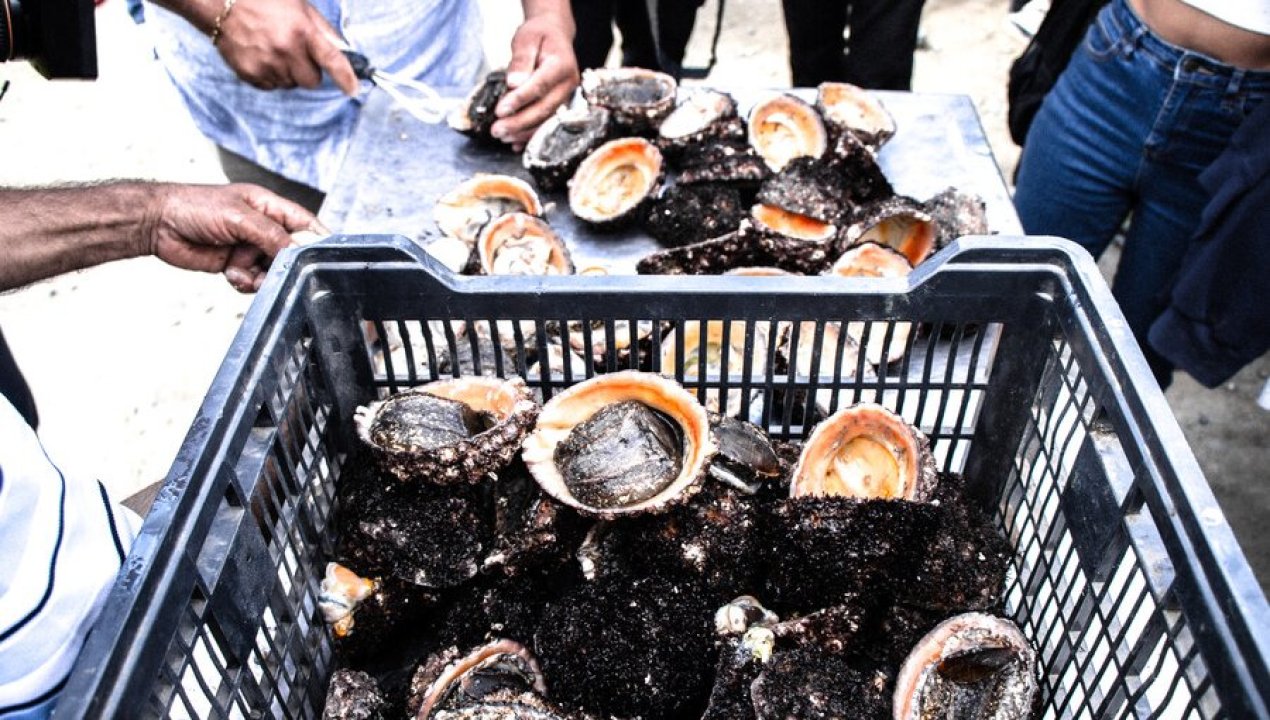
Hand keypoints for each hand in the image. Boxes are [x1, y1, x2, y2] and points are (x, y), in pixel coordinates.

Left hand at [143, 184, 324, 291]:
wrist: (157, 224)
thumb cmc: (193, 207)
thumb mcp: (238, 217)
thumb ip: (270, 235)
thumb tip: (296, 251)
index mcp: (268, 207)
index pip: (305, 224)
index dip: (317, 240)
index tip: (324, 258)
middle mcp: (262, 227)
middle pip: (291, 253)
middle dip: (284, 265)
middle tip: (273, 271)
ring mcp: (249, 247)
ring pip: (272, 271)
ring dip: (262, 277)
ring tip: (243, 271)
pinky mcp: (236, 264)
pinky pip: (253, 280)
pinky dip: (245, 282)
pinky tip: (231, 274)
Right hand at [214, 0, 357, 94]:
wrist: (221, 3)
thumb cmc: (264, 1)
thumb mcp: (300, 6)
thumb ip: (322, 30)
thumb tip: (342, 50)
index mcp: (302, 31)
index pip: (332, 60)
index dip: (346, 77)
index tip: (352, 89)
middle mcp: (285, 50)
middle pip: (312, 81)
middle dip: (309, 71)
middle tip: (298, 54)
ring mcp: (266, 64)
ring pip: (291, 84)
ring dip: (289, 73)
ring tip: (275, 50)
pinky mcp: (250, 74)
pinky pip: (272, 86)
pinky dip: (271, 76)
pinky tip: (262, 56)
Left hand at [490, 12, 579, 148]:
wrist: (554, 35)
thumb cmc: (538, 36)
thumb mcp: (526, 39)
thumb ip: (520, 60)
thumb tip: (514, 83)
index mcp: (562, 65)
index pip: (540, 86)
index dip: (520, 100)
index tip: (500, 110)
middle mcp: (568, 84)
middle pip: (544, 108)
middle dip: (519, 122)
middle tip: (496, 130)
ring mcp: (566, 96)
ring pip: (546, 120)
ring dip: (523, 132)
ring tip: (501, 136)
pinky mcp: (560, 104)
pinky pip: (546, 123)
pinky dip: (530, 135)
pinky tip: (514, 143)